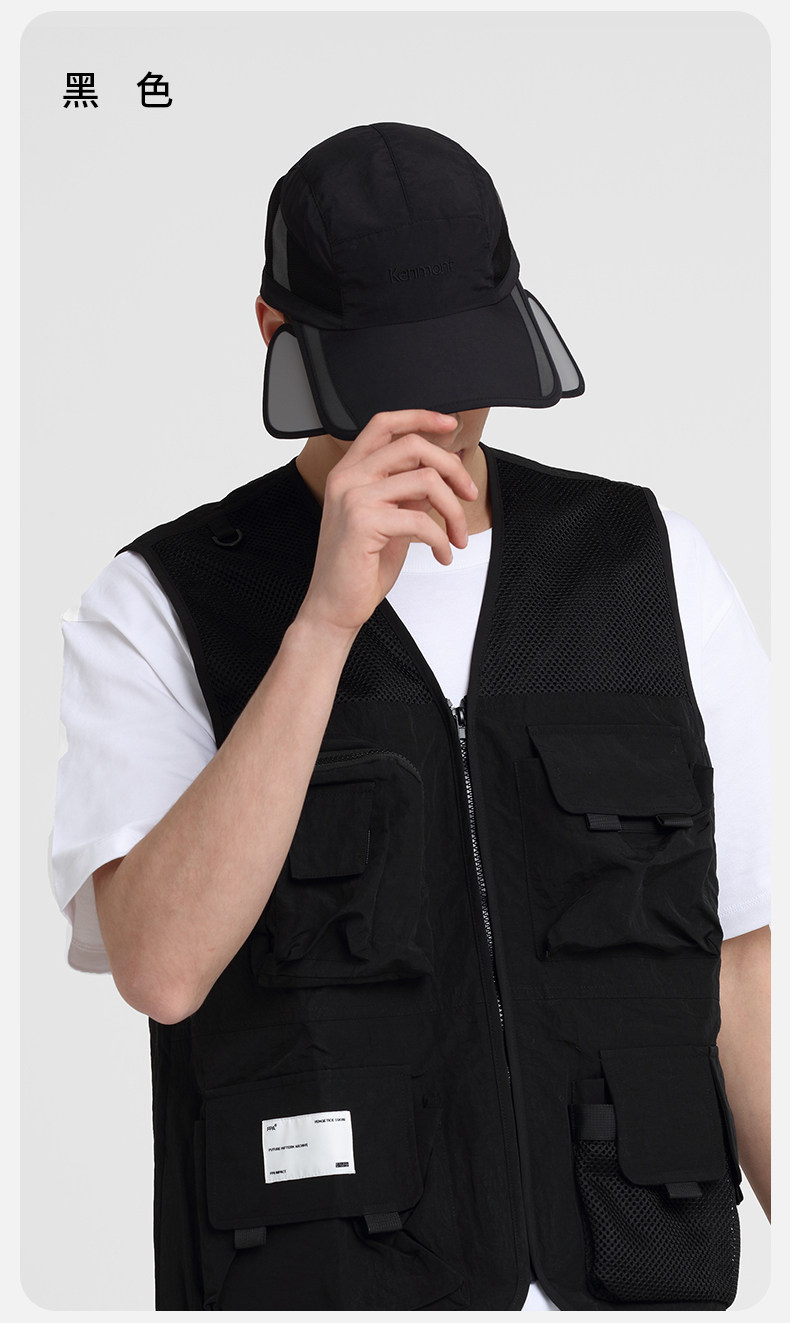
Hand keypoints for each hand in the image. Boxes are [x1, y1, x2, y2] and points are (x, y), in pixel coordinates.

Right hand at [298, 409, 477, 636]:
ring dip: (453, 511)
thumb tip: (439, 475)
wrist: (334, 605)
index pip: (384, 424)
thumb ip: (407, 492)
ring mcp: (353, 497)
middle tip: (469, 494)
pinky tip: (442, 555)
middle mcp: (347, 478)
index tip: (450, 425)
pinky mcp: (362, 522)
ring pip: (425, 481)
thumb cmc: (360, 566)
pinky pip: (422, 520)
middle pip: (413, 445)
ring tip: (457, 537)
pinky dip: (441, 540)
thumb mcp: (389, 519)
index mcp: (349, 471)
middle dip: (452, 468)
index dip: (420, 417)